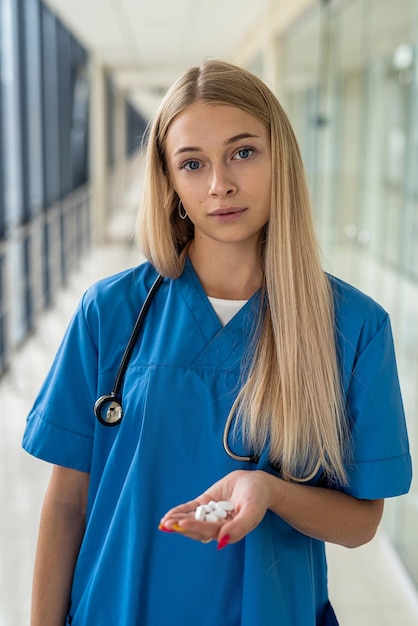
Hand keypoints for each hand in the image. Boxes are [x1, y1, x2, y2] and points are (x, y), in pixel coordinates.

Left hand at [159, 470, 273, 547]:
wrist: (258, 483)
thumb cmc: (258, 498)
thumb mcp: (252, 511)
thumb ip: (240, 526)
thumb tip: (223, 540)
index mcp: (230, 531)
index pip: (210, 530)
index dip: (195, 527)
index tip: (182, 523)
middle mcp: (219, 525)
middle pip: (198, 528)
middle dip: (182, 527)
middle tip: (167, 525)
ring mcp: (211, 514)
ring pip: (192, 519)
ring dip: (178, 520)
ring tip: (164, 522)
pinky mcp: (207, 503)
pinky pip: (192, 508)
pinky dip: (181, 510)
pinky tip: (169, 515)